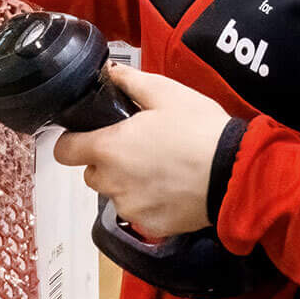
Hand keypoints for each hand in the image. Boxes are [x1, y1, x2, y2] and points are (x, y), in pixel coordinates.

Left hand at [52, 65, 229, 239]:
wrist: (235, 173)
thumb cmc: (199, 130)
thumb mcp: (166, 93)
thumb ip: (130, 82)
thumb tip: (109, 73)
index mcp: (108, 148)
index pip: (64, 151)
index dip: (73, 141)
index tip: (89, 135)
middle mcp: (112, 182)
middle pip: (91, 173)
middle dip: (106, 162)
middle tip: (137, 147)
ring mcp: (131, 207)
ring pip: (115, 194)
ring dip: (127, 183)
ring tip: (160, 168)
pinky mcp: (151, 226)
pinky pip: (139, 212)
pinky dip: (150, 202)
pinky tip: (172, 188)